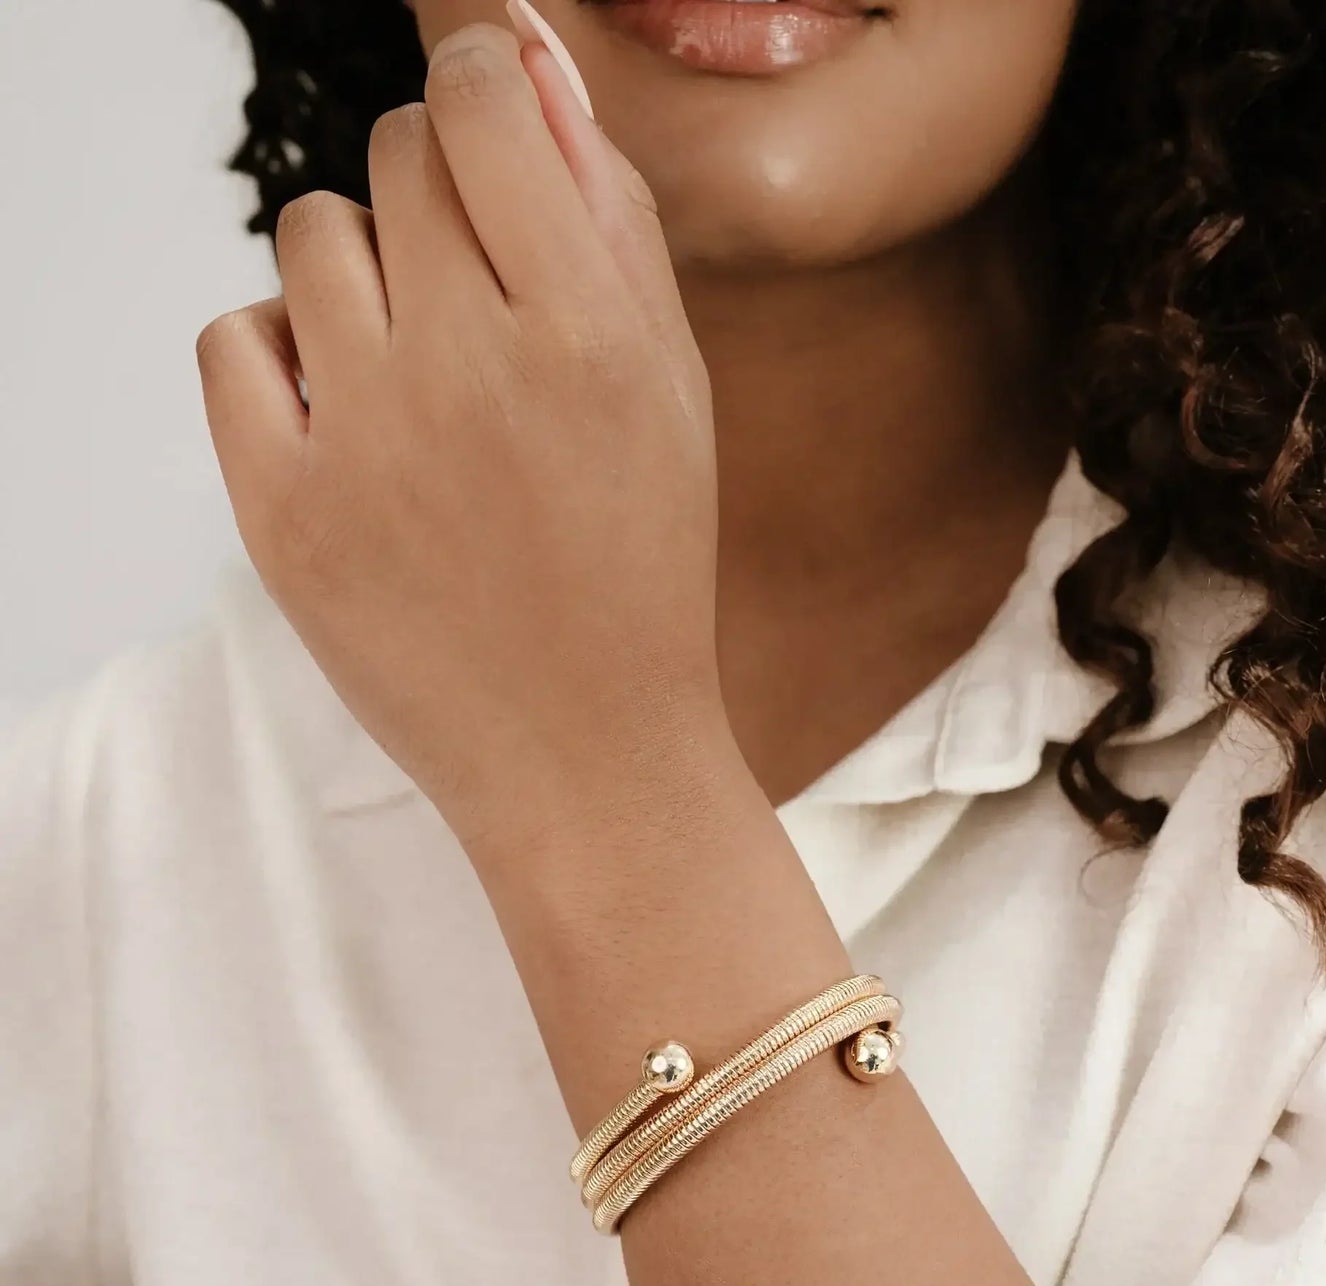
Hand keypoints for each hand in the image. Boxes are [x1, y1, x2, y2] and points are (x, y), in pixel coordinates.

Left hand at [195, 22, 727, 866]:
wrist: (584, 754)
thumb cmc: (638, 570)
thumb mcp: (672, 387)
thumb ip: (610, 213)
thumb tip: (524, 56)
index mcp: (589, 335)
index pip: (481, 99)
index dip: (481, 83)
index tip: (484, 122)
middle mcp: (470, 373)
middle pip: (399, 158)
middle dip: (438, 201)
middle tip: (478, 307)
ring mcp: (364, 445)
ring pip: (312, 233)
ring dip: (362, 273)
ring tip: (416, 372)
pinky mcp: (281, 513)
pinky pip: (232, 338)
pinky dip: (282, 353)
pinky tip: (344, 414)